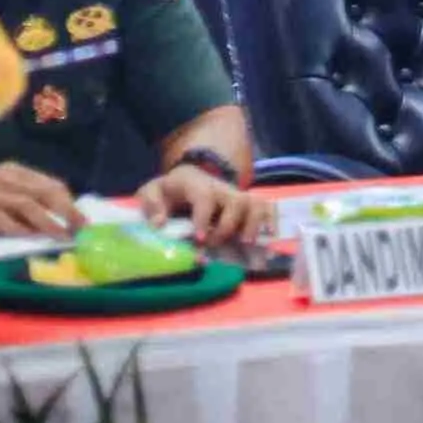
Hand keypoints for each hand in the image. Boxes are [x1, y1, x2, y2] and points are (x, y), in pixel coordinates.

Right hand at [0, 162, 81, 237]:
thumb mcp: (1, 191)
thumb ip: (26, 197)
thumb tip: (60, 215)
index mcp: (14, 171)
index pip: (50, 184)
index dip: (68, 201)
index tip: (81, 219)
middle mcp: (4, 179)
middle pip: (44, 193)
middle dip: (66, 211)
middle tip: (80, 228)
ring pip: (28, 206)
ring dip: (48, 222)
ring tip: (62, 236)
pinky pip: (5, 221)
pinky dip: (21, 230)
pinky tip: (33, 240)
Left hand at [136, 164, 271, 244]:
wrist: (189, 178)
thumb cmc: (170, 190)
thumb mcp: (153, 191)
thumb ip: (152, 204)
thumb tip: (160, 224)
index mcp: (196, 184)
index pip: (205, 197)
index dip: (205, 218)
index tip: (199, 239)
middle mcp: (221, 188)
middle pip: (236, 201)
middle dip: (228, 226)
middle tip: (215, 243)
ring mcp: (237, 195)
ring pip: (255, 203)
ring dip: (253, 224)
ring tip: (245, 243)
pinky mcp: (247, 203)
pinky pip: (266, 207)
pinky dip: (270, 220)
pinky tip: (268, 236)